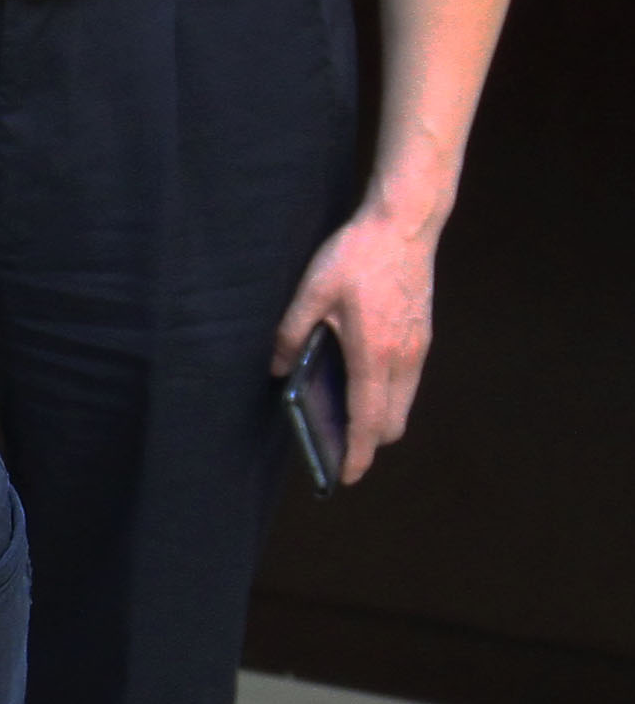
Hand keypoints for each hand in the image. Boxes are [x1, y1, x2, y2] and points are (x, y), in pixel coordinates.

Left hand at [275, 200, 440, 478]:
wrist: (404, 226)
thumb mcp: (311, 292)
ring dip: (377, 417)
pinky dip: (386, 395)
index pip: (367, 419)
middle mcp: (404, 357)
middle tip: (333, 446)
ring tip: (341, 418)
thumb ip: (292, 335)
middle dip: (366, 441)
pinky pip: (406, 382)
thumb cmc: (355, 256)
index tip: (345, 478)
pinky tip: (358, 383)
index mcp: (374, 353)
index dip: (357, 453)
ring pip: (401, 403)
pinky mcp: (423, 337)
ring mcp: (419, 348)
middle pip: (390, 421)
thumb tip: (279, 370)